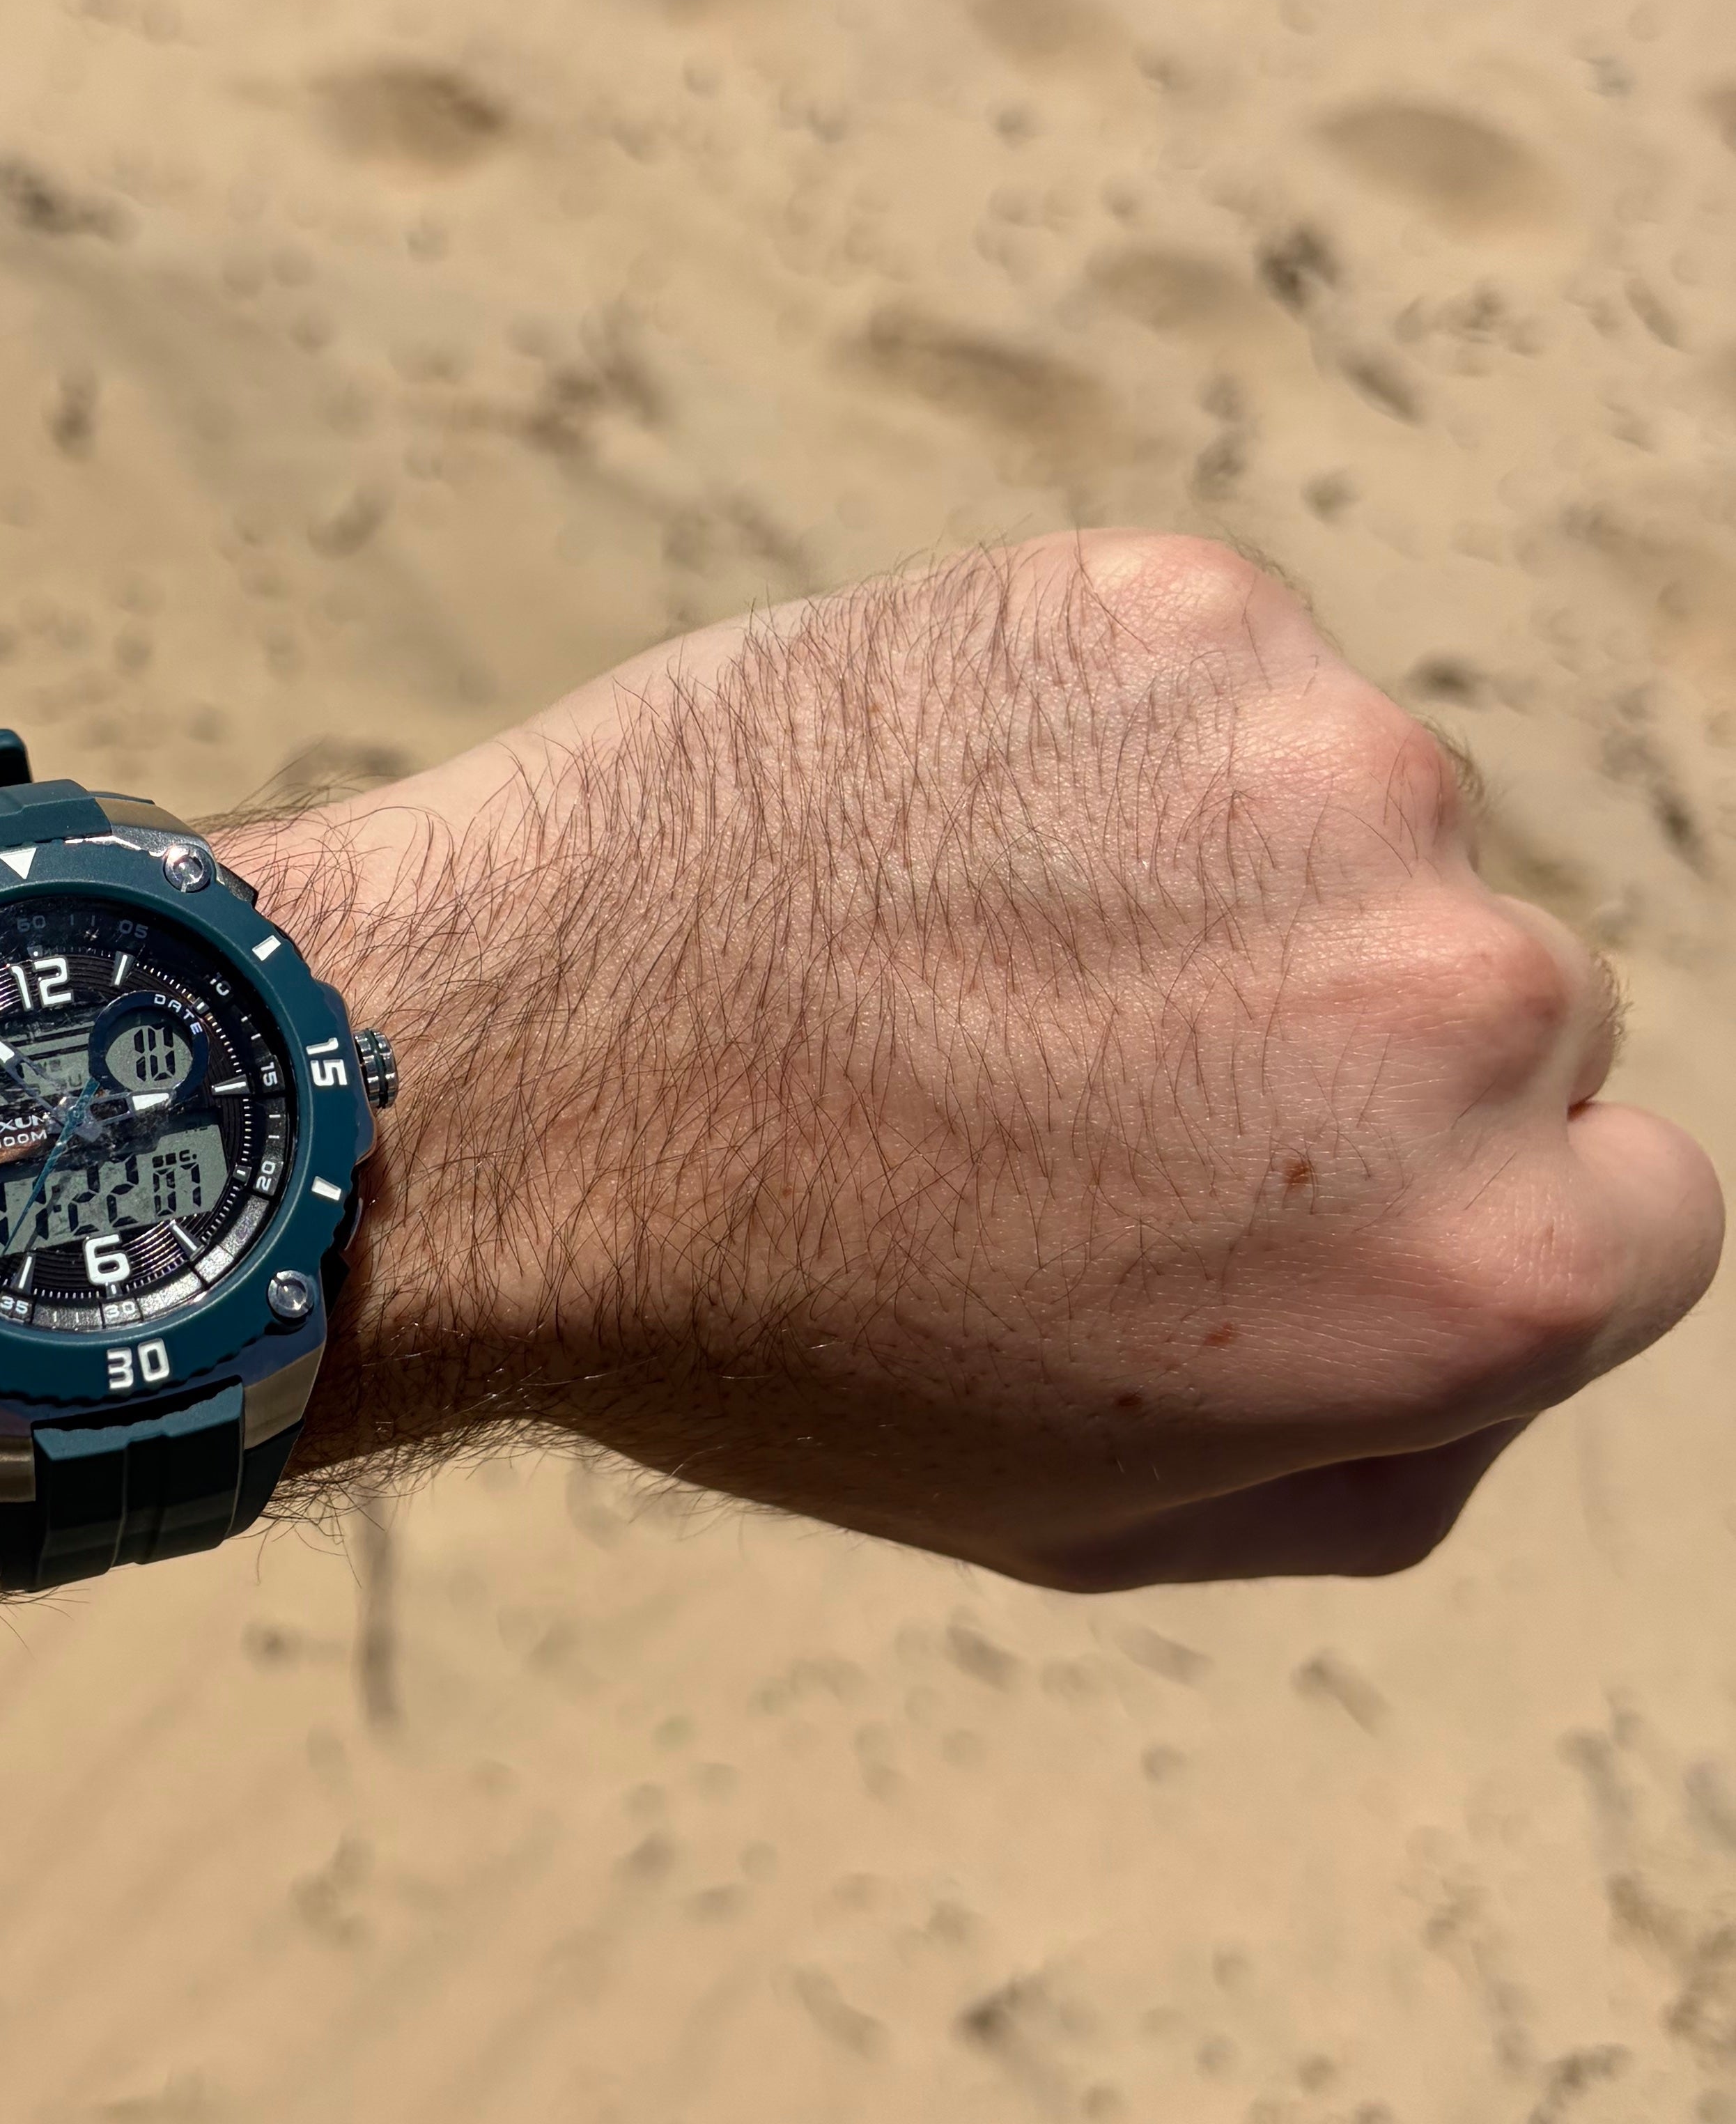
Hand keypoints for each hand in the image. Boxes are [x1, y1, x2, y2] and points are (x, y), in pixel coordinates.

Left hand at [237, 535, 1720, 1586]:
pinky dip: (1103, 736)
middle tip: (1065, 1085)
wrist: (501, 1086)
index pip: (1632, 1204)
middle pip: (1506, 1003)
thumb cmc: (787, 1339)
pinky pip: (1215, 679)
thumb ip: (1393, 1440)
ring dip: (1211, 874)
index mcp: (1487, 1264)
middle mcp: (1467, 999)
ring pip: (1356, 819)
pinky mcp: (1180, 607)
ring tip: (965, 956)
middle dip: (1326, 1047)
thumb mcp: (1110, 1517)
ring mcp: (1330, 767)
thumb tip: (1512, 1300)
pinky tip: (925, 831)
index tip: (1273, 1200)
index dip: (1451, 1211)